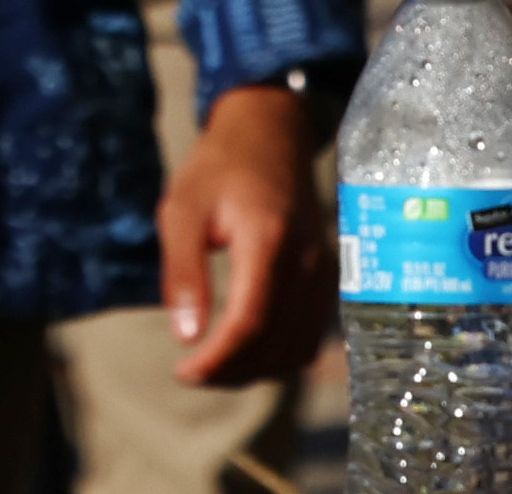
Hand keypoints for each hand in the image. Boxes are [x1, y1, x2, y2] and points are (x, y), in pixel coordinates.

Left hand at [160, 79, 330, 386]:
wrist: (271, 135)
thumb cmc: (219, 168)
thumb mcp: (183, 209)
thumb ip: (184, 271)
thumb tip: (186, 336)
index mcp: (268, 241)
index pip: (252, 321)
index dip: (219, 359)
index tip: (184, 373)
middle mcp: (307, 264)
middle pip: (278, 344)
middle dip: (233, 371)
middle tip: (192, 374)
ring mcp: (325, 274)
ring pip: (299, 347)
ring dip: (258, 369)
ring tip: (213, 365)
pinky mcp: (329, 280)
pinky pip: (311, 334)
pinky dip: (280, 354)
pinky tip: (246, 350)